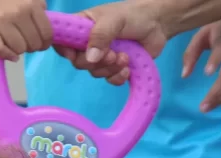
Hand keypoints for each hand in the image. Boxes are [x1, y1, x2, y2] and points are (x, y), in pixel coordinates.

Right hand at [0, 0, 52, 61]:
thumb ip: (37, 6)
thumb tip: (43, 24)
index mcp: (31, 4)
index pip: (46, 33)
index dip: (45, 43)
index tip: (41, 44)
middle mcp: (18, 13)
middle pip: (33, 44)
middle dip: (32, 47)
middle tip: (26, 43)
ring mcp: (0, 21)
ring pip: (18, 49)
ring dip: (19, 50)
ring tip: (15, 44)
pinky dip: (6, 55)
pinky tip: (9, 55)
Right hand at [51, 1, 166, 85]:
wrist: (158, 24)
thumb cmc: (133, 15)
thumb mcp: (114, 20)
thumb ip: (100, 36)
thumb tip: (90, 58)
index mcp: (82, 27)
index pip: (63, 41)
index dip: (66, 50)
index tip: (76, 54)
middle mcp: (89, 43)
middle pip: (78, 62)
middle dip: (96, 62)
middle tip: (112, 54)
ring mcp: (102, 57)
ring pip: (95, 72)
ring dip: (110, 68)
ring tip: (125, 57)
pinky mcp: (115, 68)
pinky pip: (109, 80)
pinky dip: (118, 77)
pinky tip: (128, 68)